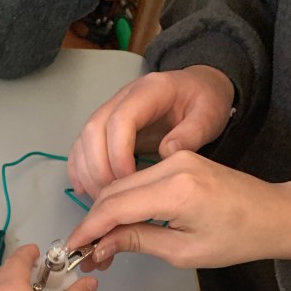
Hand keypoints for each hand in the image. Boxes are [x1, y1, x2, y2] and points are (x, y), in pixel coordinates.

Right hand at [67, 152, 290, 269]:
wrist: (271, 214)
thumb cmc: (236, 238)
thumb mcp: (183, 251)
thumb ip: (138, 241)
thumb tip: (101, 246)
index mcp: (176, 190)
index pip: (115, 206)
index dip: (88, 229)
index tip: (73, 249)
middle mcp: (172, 165)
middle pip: (113, 190)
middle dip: (92, 222)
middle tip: (84, 253)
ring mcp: (174, 158)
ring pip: (121, 183)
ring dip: (104, 213)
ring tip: (99, 245)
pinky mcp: (176, 158)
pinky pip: (136, 179)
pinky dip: (120, 202)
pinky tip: (116, 225)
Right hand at [68, 66, 234, 197]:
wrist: (201, 89)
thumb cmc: (206, 103)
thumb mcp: (211, 115)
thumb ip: (192, 134)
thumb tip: (167, 152)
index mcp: (152, 91)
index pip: (120, 121)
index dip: (118, 154)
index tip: (129, 182)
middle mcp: (125, 97)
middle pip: (94, 130)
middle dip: (98, 169)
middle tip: (112, 200)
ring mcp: (112, 109)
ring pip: (84, 140)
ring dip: (88, 173)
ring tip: (102, 201)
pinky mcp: (106, 125)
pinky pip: (82, 146)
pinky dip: (79, 169)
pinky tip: (84, 190)